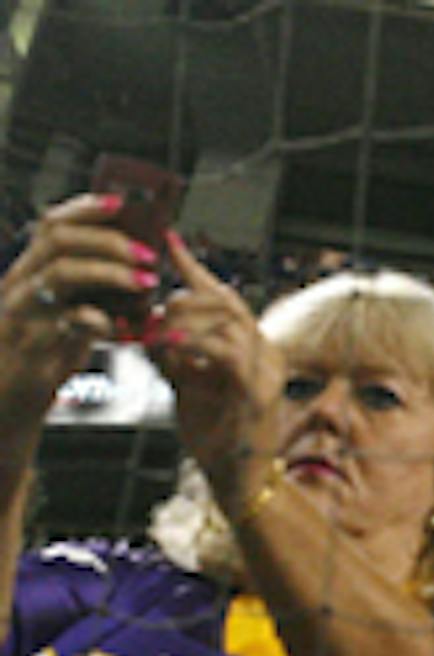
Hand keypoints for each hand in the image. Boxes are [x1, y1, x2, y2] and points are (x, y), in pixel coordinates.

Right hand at [0, 194, 148, 430]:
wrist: (8, 401)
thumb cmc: (43, 354)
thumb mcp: (65, 313)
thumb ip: (91, 291)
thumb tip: (137, 267)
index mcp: (31, 272)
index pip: (52, 225)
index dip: (86, 209)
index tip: (122, 204)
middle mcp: (22, 284)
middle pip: (59, 240)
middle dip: (108, 241)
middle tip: (148, 255)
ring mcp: (23, 312)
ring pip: (61, 273)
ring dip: (109, 272)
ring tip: (144, 283)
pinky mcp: (32, 343)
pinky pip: (67, 322)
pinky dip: (101, 321)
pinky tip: (122, 329)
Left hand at [145, 233, 286, 501]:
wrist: (236, 479)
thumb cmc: (215, 433)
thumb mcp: (186, 382)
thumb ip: (173, 351)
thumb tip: (147, 321)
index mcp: (252, 346)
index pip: (224, 296)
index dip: (195, 268)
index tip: (169, 242)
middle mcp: (266, 352)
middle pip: (226, 301)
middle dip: (182, 300)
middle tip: (153, 314)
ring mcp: (268, 372)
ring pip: (227, 322)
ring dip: (185, 322)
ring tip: (159, 335)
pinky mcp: (260, 394)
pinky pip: (228, 354)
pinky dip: (196, 346)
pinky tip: (173, 348)